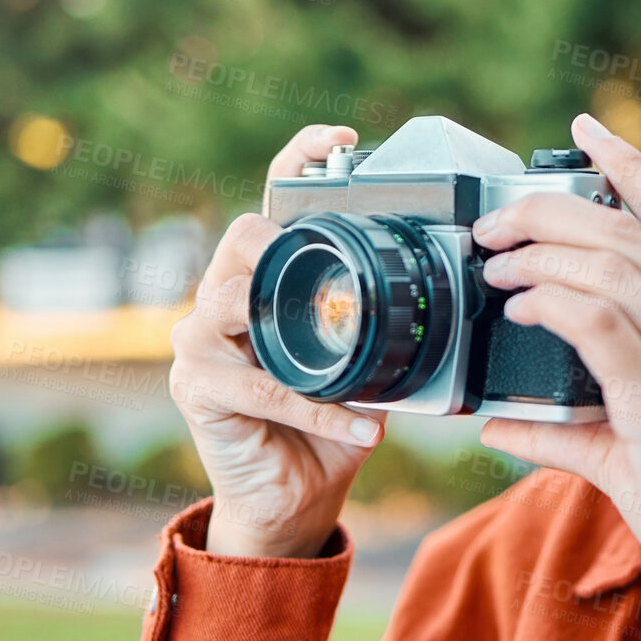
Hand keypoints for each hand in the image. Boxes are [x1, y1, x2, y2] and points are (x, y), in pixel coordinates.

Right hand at [169, 124, 387, 558]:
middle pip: (243, 238)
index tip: (341, 141)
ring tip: (354, 371)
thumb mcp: (366, 368)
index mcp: (266, 280)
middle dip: (287, 249)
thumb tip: (444, 300)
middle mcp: (222, 299)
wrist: (295, 498)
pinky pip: (262, 385)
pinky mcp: (196, 387)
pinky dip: (320, 410)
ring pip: (234, 301)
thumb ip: (384, 329)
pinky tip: (364, 425)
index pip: (271, 202)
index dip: (299, 160)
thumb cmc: (329, 426)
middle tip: (338, 285)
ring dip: (302, 336)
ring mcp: (199, 341)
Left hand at [474, 114, 640, 640]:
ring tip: (492, 262)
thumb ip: (569, 427)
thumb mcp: (636, 457)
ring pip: (615, 265)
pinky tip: (517, 305)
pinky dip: (551, 301)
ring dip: (540, 251)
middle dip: (551, 209)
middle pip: (631, 231)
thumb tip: (497, 417)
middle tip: (494, 223)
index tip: (581, 132)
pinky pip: (603, 324)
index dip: (627, 168)